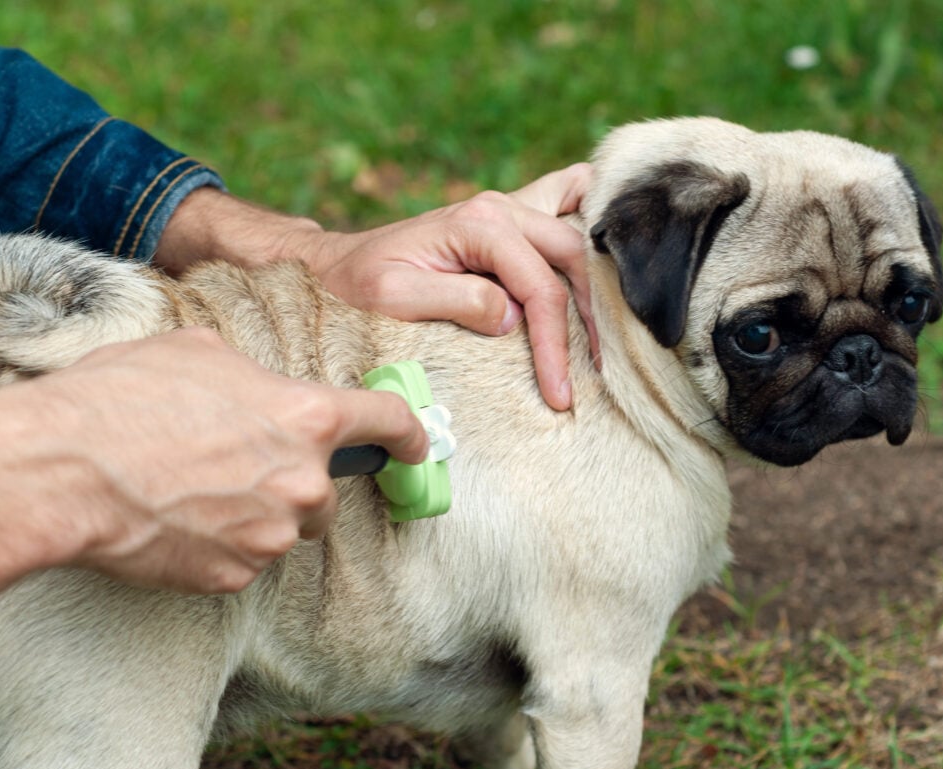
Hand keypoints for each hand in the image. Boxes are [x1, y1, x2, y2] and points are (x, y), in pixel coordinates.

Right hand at [34, 328, 427, 590]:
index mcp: (306, 416)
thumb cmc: (122, 396)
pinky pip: (244, 559)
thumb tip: (262, 391)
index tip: (417, 444)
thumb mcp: (199, 352)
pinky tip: (176, 520)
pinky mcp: (235, 577)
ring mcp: (271, 536)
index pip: (387, 424)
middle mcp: (303, 481)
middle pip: (327, 490)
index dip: (409, 434)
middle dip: (296, 479)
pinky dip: (221, 544)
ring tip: (193, 488)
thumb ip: (255, 376)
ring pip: (285, 527)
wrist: (60, 470)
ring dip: (257, 513)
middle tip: (237, 463)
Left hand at [305, 163, 597, 409]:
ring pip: (575, 234)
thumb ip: (457, 300)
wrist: (336, 267)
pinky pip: (563, 202)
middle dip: (585, 319)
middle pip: (569, 258)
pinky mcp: (506, 219)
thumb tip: (511, 317)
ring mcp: (506, 208)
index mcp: (477, 224)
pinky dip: (589, 217)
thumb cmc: (358, 285)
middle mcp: (499, 207)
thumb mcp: (395, 297)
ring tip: (606, 335)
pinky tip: (606, 249)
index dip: (554, 344)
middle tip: (592, 373)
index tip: (559, 392)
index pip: (537, 287)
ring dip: (596, 281)